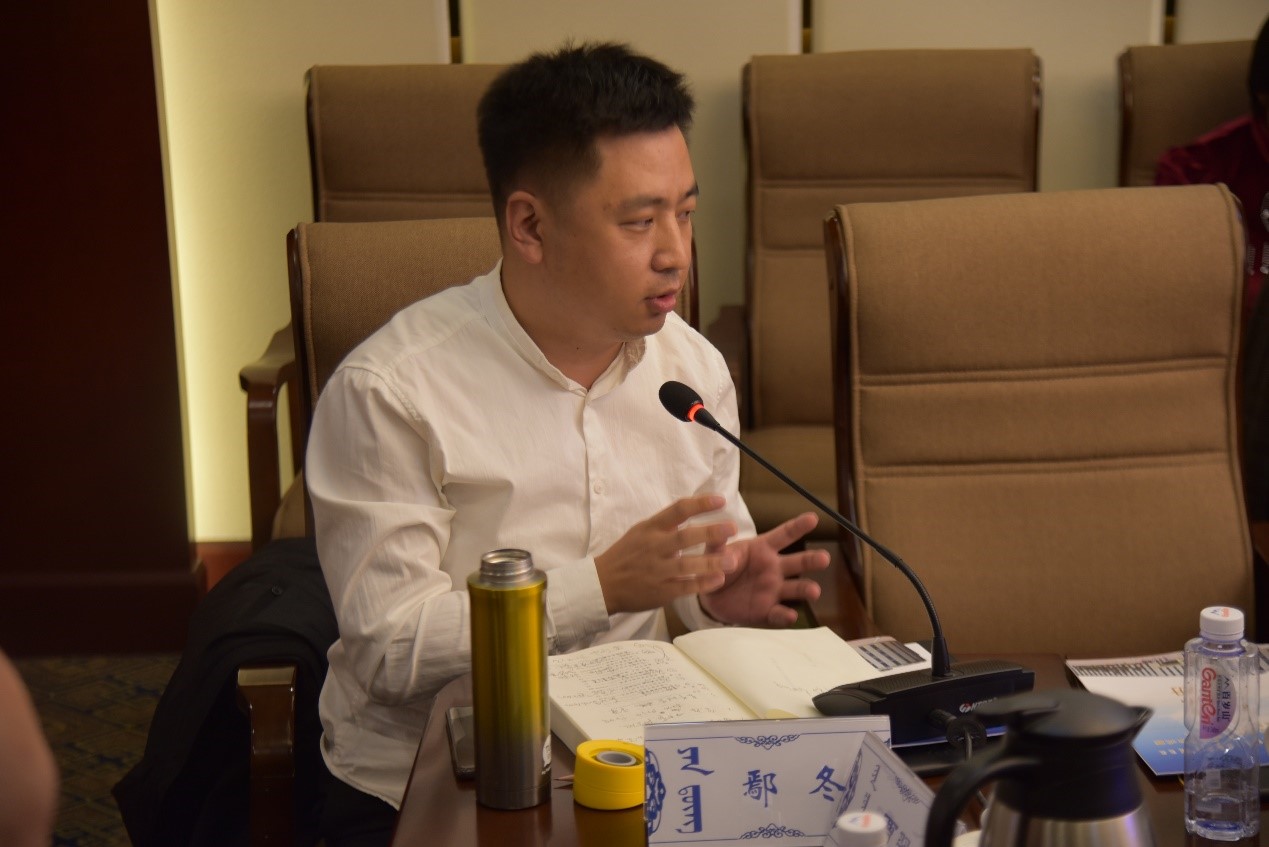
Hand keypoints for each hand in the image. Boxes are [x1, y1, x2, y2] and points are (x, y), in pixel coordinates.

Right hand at [596, 495, 739, 613]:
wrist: (602, 584)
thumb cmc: (626, 555)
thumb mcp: (641, 531)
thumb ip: (666, 524)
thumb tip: (695, 510)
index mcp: (651, 528)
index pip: (678, 510)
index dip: (700, 504)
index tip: (721, 501)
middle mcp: (654, 547)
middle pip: (685, 537)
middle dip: (711, 532)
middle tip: (732, 528)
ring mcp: (657, 570)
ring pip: (687, 564)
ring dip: (711, 561)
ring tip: (732, 559)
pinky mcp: (660, 591)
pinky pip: (684, 586)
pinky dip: (702, 583)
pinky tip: (718, 579)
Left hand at [699, 512, 829, 626]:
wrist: (710, 597)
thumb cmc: (718, 565)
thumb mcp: (714, 552)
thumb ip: (718, 548)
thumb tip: (728, 555)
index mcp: (763, 548)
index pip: (784, 535)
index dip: (798, 526)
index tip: (813, 518)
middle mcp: (774, 568)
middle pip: (798, 562)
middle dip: (812, 560)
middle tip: (824, 558)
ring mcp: (773, 590)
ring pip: (796, 588)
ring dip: (807, 589)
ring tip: (814, 591)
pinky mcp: (767, 610)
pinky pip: (779, 614)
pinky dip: (785, 616)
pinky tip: (790, 616)